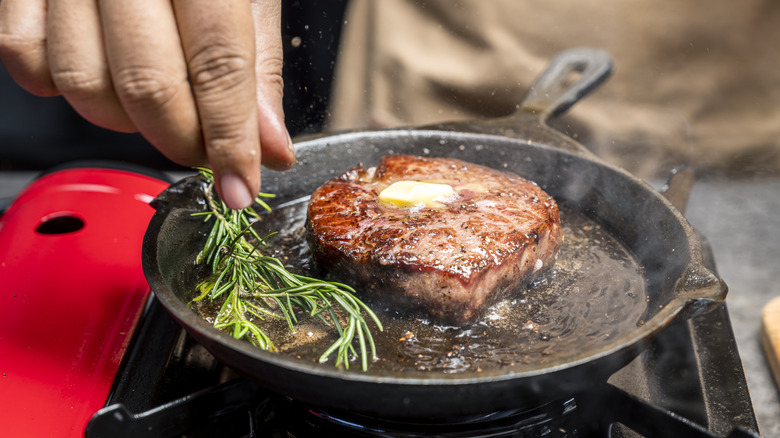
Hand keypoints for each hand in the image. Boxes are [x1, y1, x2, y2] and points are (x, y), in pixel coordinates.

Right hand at [0, 0, 294, 208]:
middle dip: (182, 142)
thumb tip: (271, 147)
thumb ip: (256, 67)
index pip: (220, 67)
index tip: (240, 189)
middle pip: (148, 89)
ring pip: (84, 88)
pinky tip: (98, 67)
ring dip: (124, 120)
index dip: (231, 141)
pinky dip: (63, 88)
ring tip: (154, 97)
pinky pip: (26, 63)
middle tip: (204, 149)